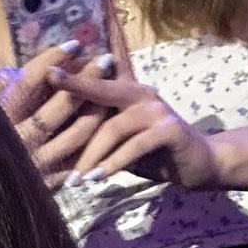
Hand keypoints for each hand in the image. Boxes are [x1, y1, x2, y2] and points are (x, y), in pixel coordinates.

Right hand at [0, 41, 114, 188]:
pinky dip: (95, 144)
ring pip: (77, 134)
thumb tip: (7, 73)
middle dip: (86, 80)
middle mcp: (19, 139)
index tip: (74, 44)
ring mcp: (38, 163)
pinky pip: (80, 161)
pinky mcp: (50, 183)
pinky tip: (109, 126)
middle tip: (105, 60)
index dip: (52, 61)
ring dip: (97, 110)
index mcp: (0, 118)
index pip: (29, 82)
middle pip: (60, 106)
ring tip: (113, 90)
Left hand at [50, 70, 218, 189]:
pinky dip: (116, 163)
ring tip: (76, 179)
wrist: (199, 165)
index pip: (99, 78)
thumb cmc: (155, 155)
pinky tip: (100, 178)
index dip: (76, 70)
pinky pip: (135, 145)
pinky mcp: (169, 129)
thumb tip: (60, 141)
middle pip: (102, 89)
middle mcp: (141, 94)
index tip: (48, 68)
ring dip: (92, 155)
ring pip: (115, 127)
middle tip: (49, 93)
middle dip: (75, 89)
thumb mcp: (122, 143)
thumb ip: (100, 134)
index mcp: (128, 92)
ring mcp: (157, 110)